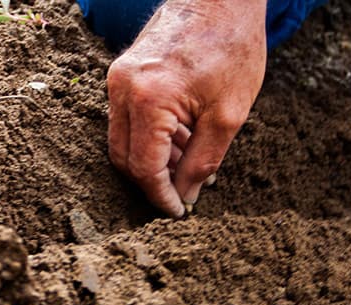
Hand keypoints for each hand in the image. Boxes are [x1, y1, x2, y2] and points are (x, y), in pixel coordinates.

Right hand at [105, 0, 266, 216]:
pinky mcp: (122, 71)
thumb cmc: (232, 46)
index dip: (160, 196)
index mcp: (149, 100)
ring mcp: (118, 78)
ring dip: (152, 158)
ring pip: (122, 138)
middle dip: (151, 181)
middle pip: (123, 157)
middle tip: (183, 193)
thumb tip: (186, 195)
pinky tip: (181, 137)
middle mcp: (123, 89)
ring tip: (190, 161)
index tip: (178, 211)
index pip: (143, 168)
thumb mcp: (228, 114)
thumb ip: (203, 161)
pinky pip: (127, 117)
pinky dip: (149, 135)